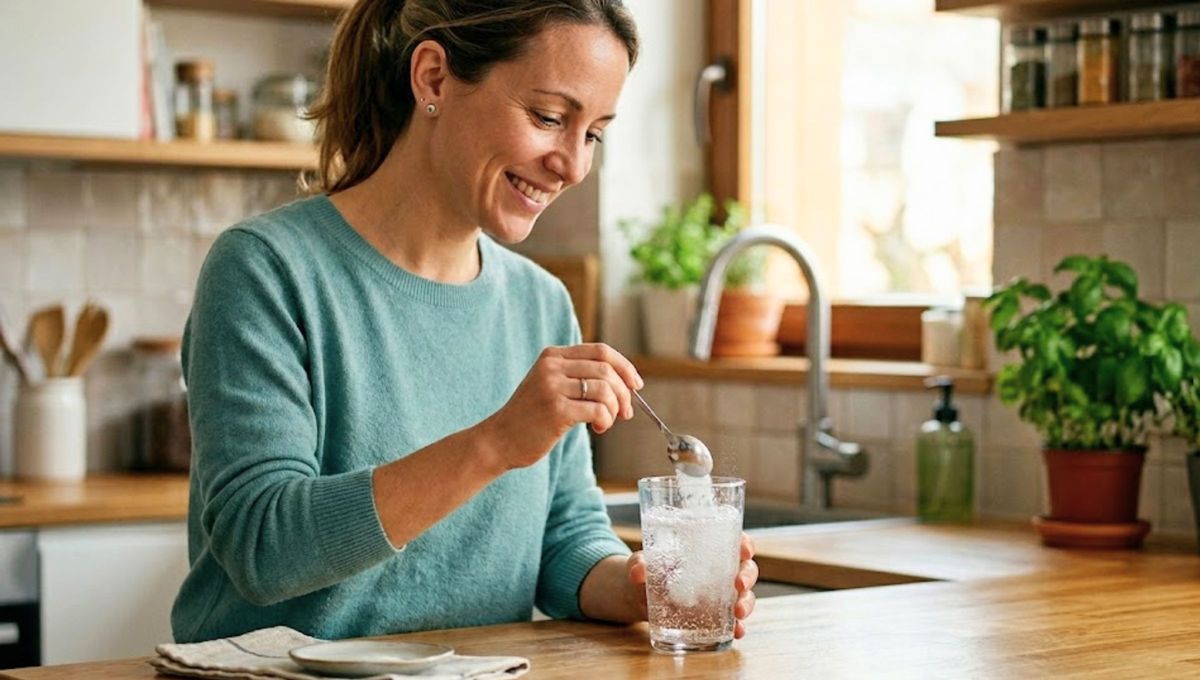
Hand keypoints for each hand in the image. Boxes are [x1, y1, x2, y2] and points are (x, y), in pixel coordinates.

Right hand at [484, 343, 642, 468]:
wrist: (499, 440)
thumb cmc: (530, 417)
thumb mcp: (550, 385)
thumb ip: (578, 377)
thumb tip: (624, 384)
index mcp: (552, 356)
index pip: (601, 351)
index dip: (625, 367)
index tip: (636, 385)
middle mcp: (552, 367)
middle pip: (606, 370)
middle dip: (624, 393)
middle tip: (625, 412)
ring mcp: (552, 387)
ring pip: (605, 389)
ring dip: (614, 409)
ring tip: (606, 423)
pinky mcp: (556, 410)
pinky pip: (597, 410)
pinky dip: (606, 421)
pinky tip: (598, 429)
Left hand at [626, 533, 758, 638]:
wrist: (641, 597)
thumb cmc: (648, 570)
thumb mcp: (641, 562)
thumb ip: (639, 563)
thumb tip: (638, 571)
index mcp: (708, 548)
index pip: (734, 541)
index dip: (745, 544)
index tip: (744, 550)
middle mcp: (721, 570)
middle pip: (746, 568)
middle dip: (747, 576)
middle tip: (739, 585)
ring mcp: (721, 594)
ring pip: (745, 595)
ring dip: (746, 603)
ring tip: (738, 614)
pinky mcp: (716, 616)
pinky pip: (733, 621)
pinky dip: (737, 626)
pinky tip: (737, 632)